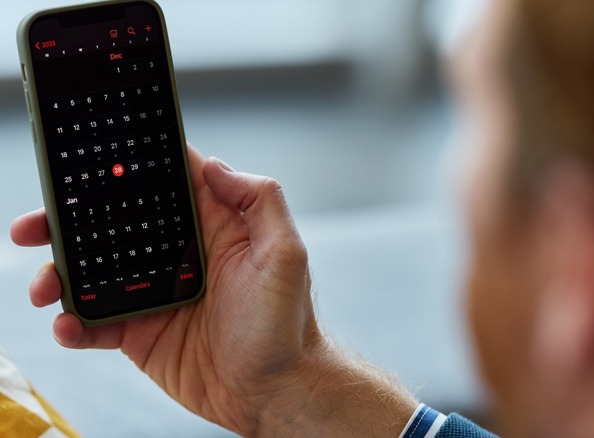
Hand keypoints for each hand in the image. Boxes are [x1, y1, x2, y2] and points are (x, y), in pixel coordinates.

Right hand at [10, 145, 416, 436]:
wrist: (274, 392)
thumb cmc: (287, 324)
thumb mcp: (285, 254)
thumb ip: (259, 201)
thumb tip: (215, 164)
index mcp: (212, 226)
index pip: (166, 183)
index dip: (128, 167)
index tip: (86, 158)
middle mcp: (178, 254)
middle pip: (113, 223)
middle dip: (69, 220)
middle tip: (33, 225)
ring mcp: (155, 293)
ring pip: (93, 271)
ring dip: (58, 273)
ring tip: (43, 286)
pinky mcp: (140, 332)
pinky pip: (95, 322)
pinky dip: (72, 323)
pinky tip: (67, 326)